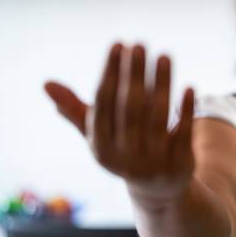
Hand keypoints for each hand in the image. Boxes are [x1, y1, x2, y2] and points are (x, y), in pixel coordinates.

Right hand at [44, 43, 194, 203]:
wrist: (159, 192)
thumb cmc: (125, 151)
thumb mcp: (101, 136)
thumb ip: (76, 110)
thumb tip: (46, 83)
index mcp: (101, 147)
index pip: (104, 103)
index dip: (111, 73)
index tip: (119, 44)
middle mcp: (125, 156)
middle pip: (131, 107)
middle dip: (135, 73)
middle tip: (140, 44)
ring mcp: (154, 162)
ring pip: (157, 117)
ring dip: (162, 83)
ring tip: (164, 55)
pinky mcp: (179, 164)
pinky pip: (183, 133)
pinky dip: (186, 109)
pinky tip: (189, 86)